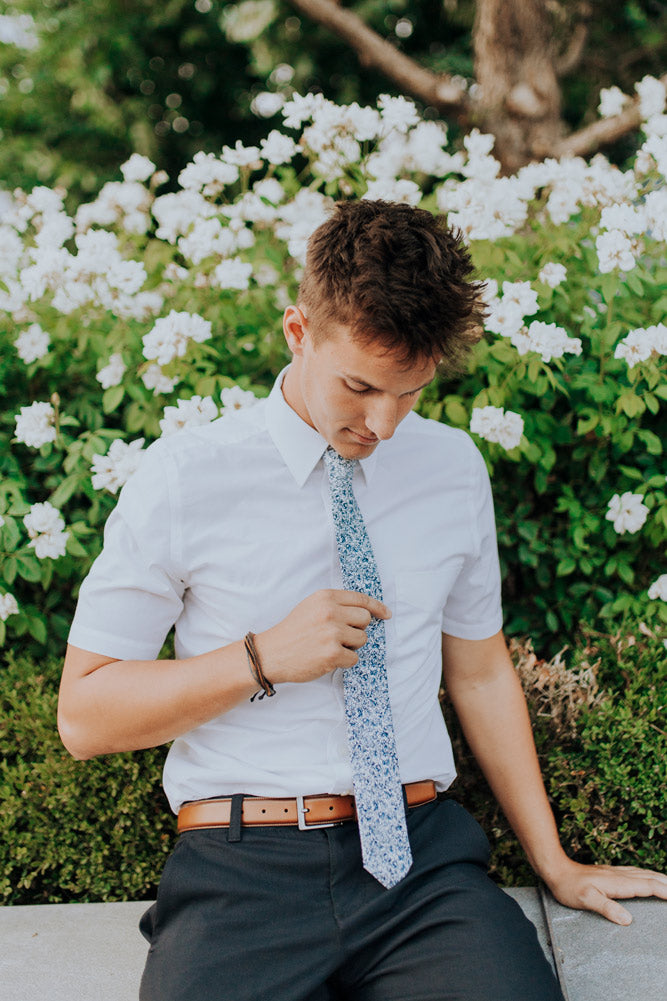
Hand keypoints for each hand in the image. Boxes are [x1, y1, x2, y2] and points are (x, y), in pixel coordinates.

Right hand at [256, 589, 390, 685]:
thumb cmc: (293, 631)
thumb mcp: (311, 607)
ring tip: (330, 647)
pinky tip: (327, 658)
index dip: (377, 607)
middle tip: (340, 636)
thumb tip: (366, 611)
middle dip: (357, 629)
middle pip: (365, 619)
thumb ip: (335, 605)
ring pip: (362, 639)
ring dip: (350, 646)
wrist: (271, 654)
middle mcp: (330, 612)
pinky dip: (344, 661)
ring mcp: (332, 633)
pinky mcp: (332, 654)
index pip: (361, 599)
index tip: (386, 614)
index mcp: (325, 597)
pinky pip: (354, 658)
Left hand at [544, 857, 666, 924]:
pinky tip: (648, 878)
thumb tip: (628, 920)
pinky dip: (648, 876)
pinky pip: (636, 873)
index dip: (665, 891)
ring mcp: (616, 873)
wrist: (557, 870)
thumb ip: (607, 908)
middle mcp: (620, 875)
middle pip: (650, 878)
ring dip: (660, 878)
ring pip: (644, 874)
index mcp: (618, 883)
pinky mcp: (611, 873)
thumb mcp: (586, 899)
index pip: (648, 886)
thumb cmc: (569, 886)